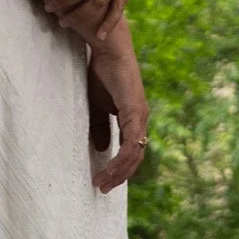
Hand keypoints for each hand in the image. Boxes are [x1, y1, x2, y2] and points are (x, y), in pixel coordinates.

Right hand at [87, 33, 148, 192]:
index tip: (104, 180)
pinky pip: (130, 144)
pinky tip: (109, 168)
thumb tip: (102, 150)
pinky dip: (120, 159)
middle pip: (135, 157)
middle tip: (103, 188)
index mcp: (134, 118)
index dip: (119, 167)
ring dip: (119, 172)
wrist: (109, 50)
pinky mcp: (135, 113)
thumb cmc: (103, 73)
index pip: (131, 150)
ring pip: (134, 154)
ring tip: (102, 183)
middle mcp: (141, 120)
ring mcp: (140, 117)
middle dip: (119, 176)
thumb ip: (100, 127)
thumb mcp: (97, 105)